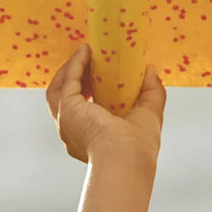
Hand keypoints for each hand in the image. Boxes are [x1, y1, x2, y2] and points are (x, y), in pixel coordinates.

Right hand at [46, 44, 165, 166]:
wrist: (127, 159)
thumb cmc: (138, 148)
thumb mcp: (149, 115)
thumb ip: (152, 92)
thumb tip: (151, 69)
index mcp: (91, 139)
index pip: (84, 111)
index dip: (89, 91)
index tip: (100, 75)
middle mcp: (74, 132)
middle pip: (66, 99)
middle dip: (76, 78)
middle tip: (91, 61)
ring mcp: (66, 122)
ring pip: (59, 89)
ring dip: (71, 69)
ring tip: (86, 53)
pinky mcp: (66, 109)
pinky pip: (67, 81)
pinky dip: (75, 65)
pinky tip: (86, 52)